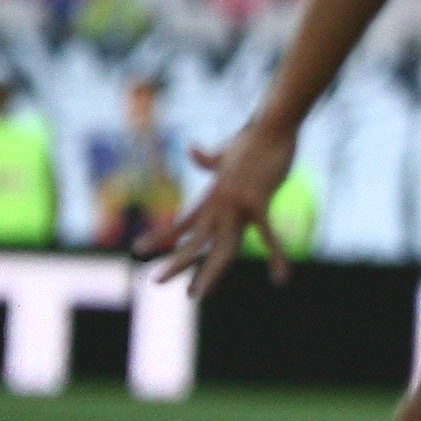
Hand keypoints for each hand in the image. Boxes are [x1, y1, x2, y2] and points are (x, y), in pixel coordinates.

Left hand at [150, 119, 295, 297]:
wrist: (270, 125)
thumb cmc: (254, 138)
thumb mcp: (228, 152)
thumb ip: (209, 157)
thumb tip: (192, 150)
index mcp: (213, 196)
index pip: (182, 221)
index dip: (161, 236)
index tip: (139, 249)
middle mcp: (219, 204)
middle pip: (196, 240)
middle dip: (177, 262)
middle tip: (155, 282)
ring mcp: (236, 204)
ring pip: (221, 247)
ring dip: (209, 273)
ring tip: (196, 295)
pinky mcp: (257, 202)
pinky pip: (268, 236)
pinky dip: (277, 257)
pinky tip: (281, 279)